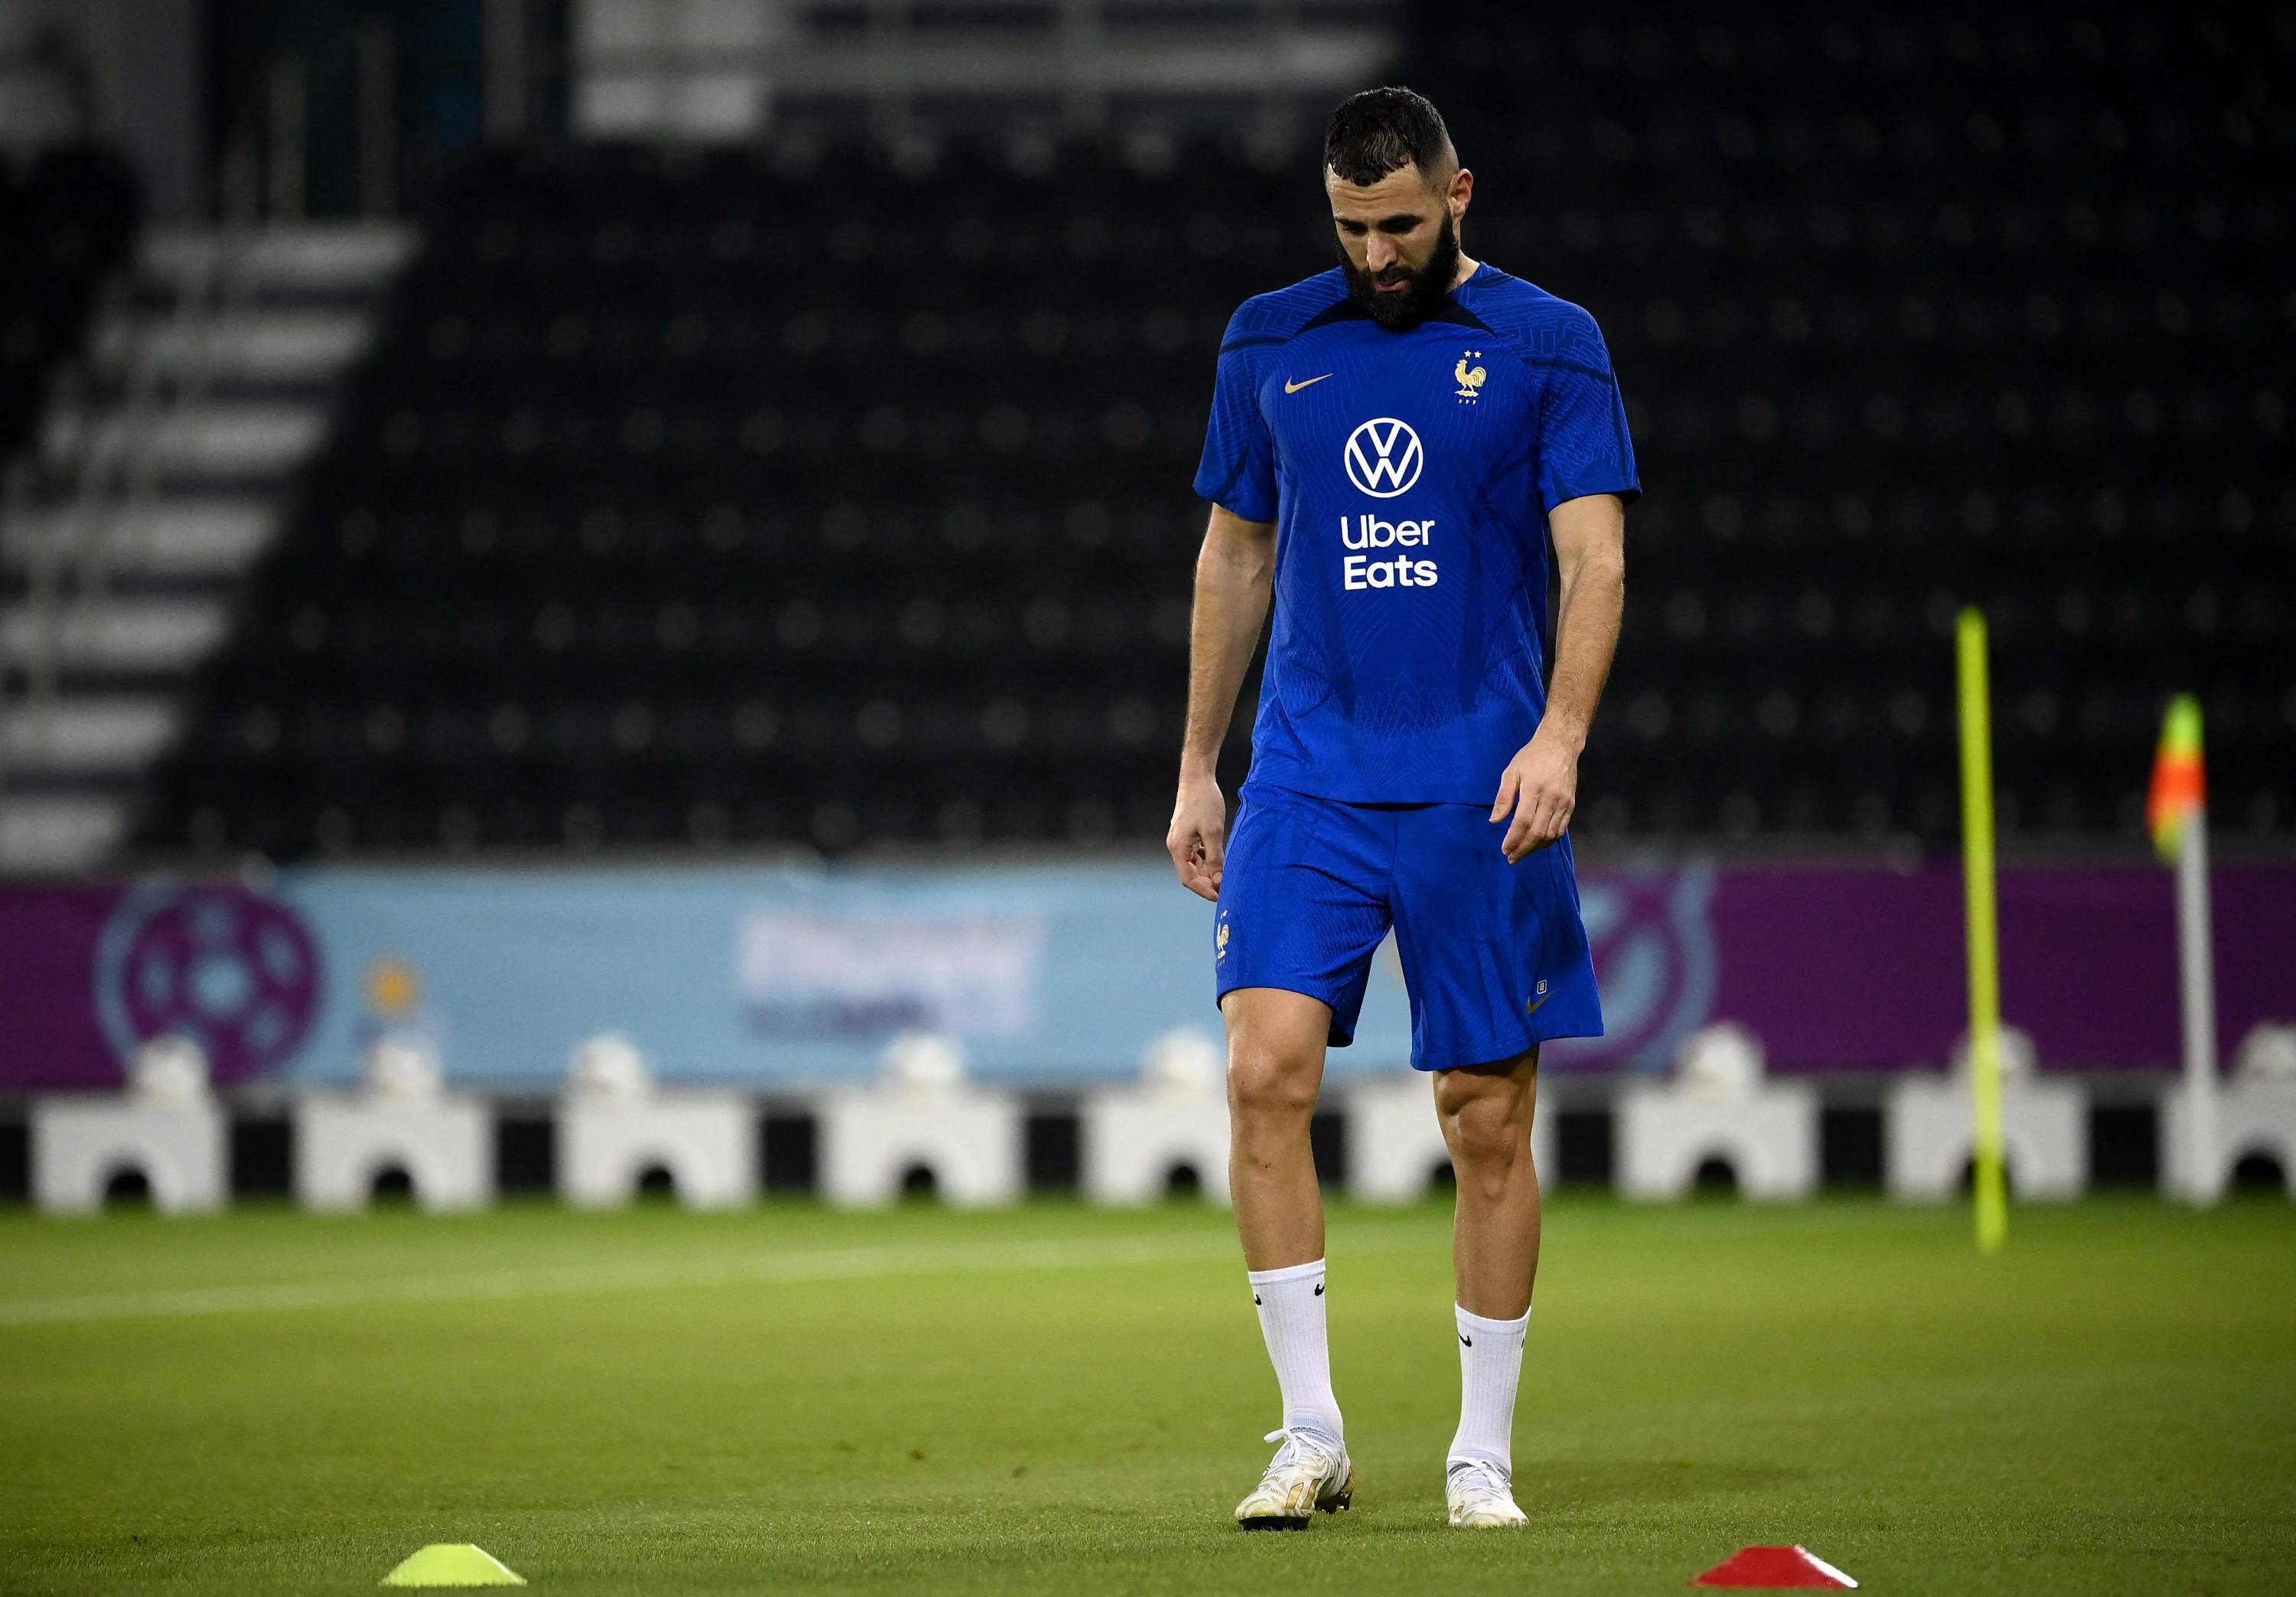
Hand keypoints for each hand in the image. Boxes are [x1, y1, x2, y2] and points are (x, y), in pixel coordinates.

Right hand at [1167, 769, 1228, 900]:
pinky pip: (1196, 855)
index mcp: (1178, 848)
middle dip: (1207, 884)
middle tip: (1227, 889)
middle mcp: (1176, 846)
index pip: (1188, 879)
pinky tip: (1220, 861)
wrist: (1197, 778)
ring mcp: (1181, 841)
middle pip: (1190, 874)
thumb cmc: (1204, 802)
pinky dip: (1207, 862)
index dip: (1204, 891)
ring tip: (1225, 878)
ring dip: (1208, 873)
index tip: (1221, 897)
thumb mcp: (1213, 831)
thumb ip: (1215, 858)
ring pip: (1194, 865)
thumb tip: (1219, 881)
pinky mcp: (1187, 835)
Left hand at [1489, 724, 1579, 861]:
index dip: (1514, 839)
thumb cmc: (1532, 757)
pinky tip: (1538, 844)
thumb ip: (1503, 797)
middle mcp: (1552, 798)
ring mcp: (1564, 803)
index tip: (1505, 849)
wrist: (1560, 746)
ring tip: (1522, 854)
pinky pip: (1561, 829)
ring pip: (1551, 834)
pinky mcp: (1571, 805)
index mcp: (1535, 789)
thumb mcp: (1511, 772)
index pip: (1524, 822)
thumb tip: (1495, 821)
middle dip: (1523, 848)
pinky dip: (1549, 840)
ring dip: (1536, 848)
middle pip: (1538, 832)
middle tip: (1512, 858)